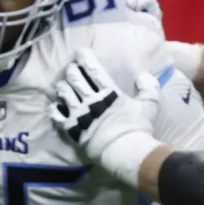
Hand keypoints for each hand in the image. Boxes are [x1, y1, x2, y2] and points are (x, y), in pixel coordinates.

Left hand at [50, 48, 161, 186]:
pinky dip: (54, 110)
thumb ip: (148, 88)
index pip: (94, 70)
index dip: (85, 58)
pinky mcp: (73, 129)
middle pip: (75, 79)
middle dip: (72, 71)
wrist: (126, 152)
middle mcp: (91, 100)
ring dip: (62, 87)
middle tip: (71, 69)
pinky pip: (58, 116)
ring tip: (62, 85)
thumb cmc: (138, 128)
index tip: (80, 52)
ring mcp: (80, 114)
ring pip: (65, 94)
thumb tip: (143, 76)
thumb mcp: (149, 106)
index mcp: (109, 93)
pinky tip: (54, 106)